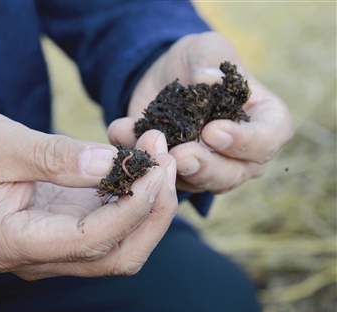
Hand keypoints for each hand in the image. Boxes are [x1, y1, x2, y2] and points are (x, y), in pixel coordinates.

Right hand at [0, 110, 176, 279]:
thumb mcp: (2, 144)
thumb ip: (56, 157)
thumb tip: (112, 163)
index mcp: (13, 242)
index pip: (90, 241)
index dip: (131, 208)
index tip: (155, 169)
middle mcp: (38, 257)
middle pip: (116, 255)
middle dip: (152, 212)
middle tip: (168, 163)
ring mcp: (55, 247)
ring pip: (121, 246)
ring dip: (150, 206)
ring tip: (161, 159)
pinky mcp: (65, 229)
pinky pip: (111, 226)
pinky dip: (134, 200)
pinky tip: (142, 168)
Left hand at [108, 32, 292, 193]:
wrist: (165, 78)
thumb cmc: (197, 62)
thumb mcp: (205, 49)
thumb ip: (209, 62)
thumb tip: (209, 80)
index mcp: (264, 120)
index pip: (268, 138)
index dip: (245, 141)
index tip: (213, 131)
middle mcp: (242, 153)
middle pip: (233, 172)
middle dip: (206, 166)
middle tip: (181, 154)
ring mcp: (212, 168)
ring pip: (199, 183)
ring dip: (174, 171)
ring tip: (151, 149)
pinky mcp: (181, 174)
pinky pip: (165, 177)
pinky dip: (143, 160)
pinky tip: (122, 136)